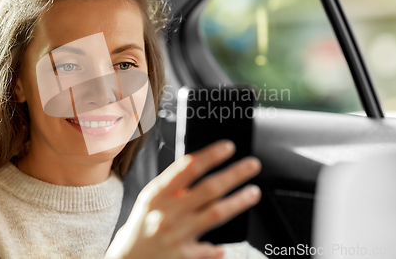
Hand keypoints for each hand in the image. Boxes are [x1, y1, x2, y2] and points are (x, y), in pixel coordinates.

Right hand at [104, 140, 261, 258]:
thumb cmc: (140, 227)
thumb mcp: (150, 200)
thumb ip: (172, 186)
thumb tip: (200, 168)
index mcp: (157, 194)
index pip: (188, 168)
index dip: (210, 155)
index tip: (228, 147)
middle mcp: (167, 212)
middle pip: (208, 188)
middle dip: (234, 174)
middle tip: (252, 165)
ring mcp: (176, 234)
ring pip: (215, 214)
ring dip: (238, 201)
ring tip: (254, 192)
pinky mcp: (183, 256)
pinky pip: (208, 249)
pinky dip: (217, 248)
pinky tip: (224, 246)